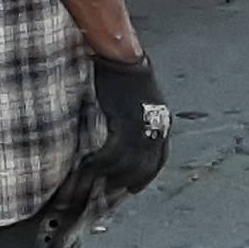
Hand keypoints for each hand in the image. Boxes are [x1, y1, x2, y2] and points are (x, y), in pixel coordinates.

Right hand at [88, 50, 171, 193]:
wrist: (121, 55)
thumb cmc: (125, 70)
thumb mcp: (139, 98)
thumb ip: (136, 116)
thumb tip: (122, 132)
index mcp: (162, 122)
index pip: (157, 161)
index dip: (144, 177)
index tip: (131, 188)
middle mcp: (157, 129)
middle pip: (144, 168)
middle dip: (127, 183)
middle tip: (108, 192)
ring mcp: (141, 128)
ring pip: (127, 166)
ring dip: (110, 177)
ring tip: (93, 183)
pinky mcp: (124, 125)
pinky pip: (112, 154)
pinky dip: (99, 164)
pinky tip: (86, 167)